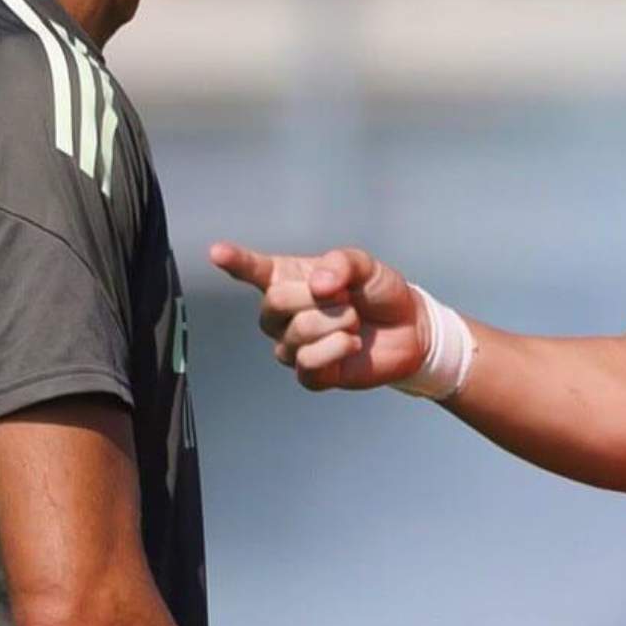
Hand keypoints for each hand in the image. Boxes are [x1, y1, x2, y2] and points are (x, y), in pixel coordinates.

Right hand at [209, 242, 428, 391]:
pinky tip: (353, 343)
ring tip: (354, 320)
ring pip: (295, 334)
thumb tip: (318, 284)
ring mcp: (293, 345)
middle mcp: (282, 314)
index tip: (217, 252)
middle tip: (348, 298)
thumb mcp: (365, 265)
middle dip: (316, 298)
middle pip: (274, 303)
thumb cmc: (378, 291)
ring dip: (334, 323)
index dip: (235, 261)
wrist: (408, 327)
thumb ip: (341, 264)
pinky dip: (335, 349)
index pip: (254, 270)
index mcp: (288, 279)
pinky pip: (307, 364)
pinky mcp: (311, 374)